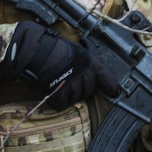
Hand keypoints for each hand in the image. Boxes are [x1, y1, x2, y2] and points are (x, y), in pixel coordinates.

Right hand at [1, 21, 117, 109]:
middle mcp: (85, 74)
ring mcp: (73, 85)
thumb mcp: (75, 50)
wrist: (37, 51)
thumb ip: (84, 61)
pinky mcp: (61, 94)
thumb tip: (88, 66)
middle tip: (68, 82)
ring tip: (57, 84)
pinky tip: (51, 92)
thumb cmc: (53, 47)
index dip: (110, 85)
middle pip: (88, 91)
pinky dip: (56, 101)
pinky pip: (61, 104)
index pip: (105, 76)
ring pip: (75, 98)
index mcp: (89, 61)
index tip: (114, 92)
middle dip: (80, 89)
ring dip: (67, 95)